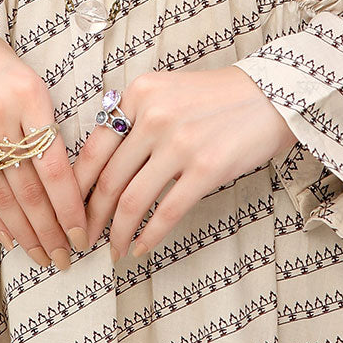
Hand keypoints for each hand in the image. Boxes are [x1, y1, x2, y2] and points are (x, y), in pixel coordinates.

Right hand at [0, 6, 89, 268]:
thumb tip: (72, 188)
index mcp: (29, 97)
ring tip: (43, 255)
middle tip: (66, 259)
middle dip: (50, 231)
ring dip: (25, 232)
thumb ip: (47, 129)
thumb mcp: (31, 84)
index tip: (83, 235)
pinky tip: (10, 238)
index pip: (55, 168)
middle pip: (28, 189)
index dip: (70, 208)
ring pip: (1, 195)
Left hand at [72, 65, 299, 259]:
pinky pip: (166, 211)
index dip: (75, 188)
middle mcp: (154, 116)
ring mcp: (179, 143)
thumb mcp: (167, 94)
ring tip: (114, 249)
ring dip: (117, 232)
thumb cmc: (217, 99)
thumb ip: (134, 120)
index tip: (70, 211)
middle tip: (85, 238)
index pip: (93, 149)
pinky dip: (148, 235)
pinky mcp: (206, 168)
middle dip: (91, 217)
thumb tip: (102, 168)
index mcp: (138, 95)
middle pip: (107, 179)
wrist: (272, 95)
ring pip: (131, 200)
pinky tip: (140, 248)